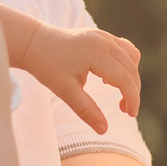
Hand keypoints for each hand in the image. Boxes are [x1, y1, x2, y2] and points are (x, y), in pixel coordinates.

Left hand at [14, 19, 142, 133]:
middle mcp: (104, 40)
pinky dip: (124, 65)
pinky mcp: (102, 36)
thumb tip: (104, 130)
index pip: (124, 78)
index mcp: (96, 52)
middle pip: (131, 68)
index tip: (131, 114)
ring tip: (118, 95)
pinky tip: (109, 78)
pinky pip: (124, 50)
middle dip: (132, 91)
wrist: (34, 43)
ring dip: (130, 77)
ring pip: (131, 57)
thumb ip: (86, 109)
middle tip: (124, 110)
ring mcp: (104, 36)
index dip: (132, 98)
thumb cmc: (47, 66)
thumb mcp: (65, 91)